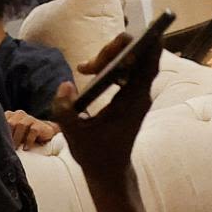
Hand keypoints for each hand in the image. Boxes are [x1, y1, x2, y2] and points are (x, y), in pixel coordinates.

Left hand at [6, 111, 61, 150]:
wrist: (44, 134)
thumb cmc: (23, 136)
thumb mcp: (12, 135)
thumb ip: (2, 135)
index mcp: (10, 115)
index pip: (2, 120)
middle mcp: (19, 114)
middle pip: (11, 122)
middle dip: (8, 135)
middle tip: (6, 147)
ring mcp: (29, 118)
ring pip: (21, 125)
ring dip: (17, 138)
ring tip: (15, 149)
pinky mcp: (39, 124)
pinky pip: (33, 130)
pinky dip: (28, 140)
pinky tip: (26, 148)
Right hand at [53, 34, 160, 185]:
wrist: (110, 171)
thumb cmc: (94, 154)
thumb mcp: (74, 135)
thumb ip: (65, 110)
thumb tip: (66, 84)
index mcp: (133, 101)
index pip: (146, 63)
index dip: (142, 43)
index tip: (121, 41)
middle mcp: (141, 94)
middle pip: (140, 55)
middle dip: (114, 50)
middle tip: (87, 67)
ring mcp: (139, 94)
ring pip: (134, 59)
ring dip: (111, 56)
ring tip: (87, 68)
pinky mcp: (133, 95)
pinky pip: (129, 68)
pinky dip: (112, 63)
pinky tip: (92, 70)